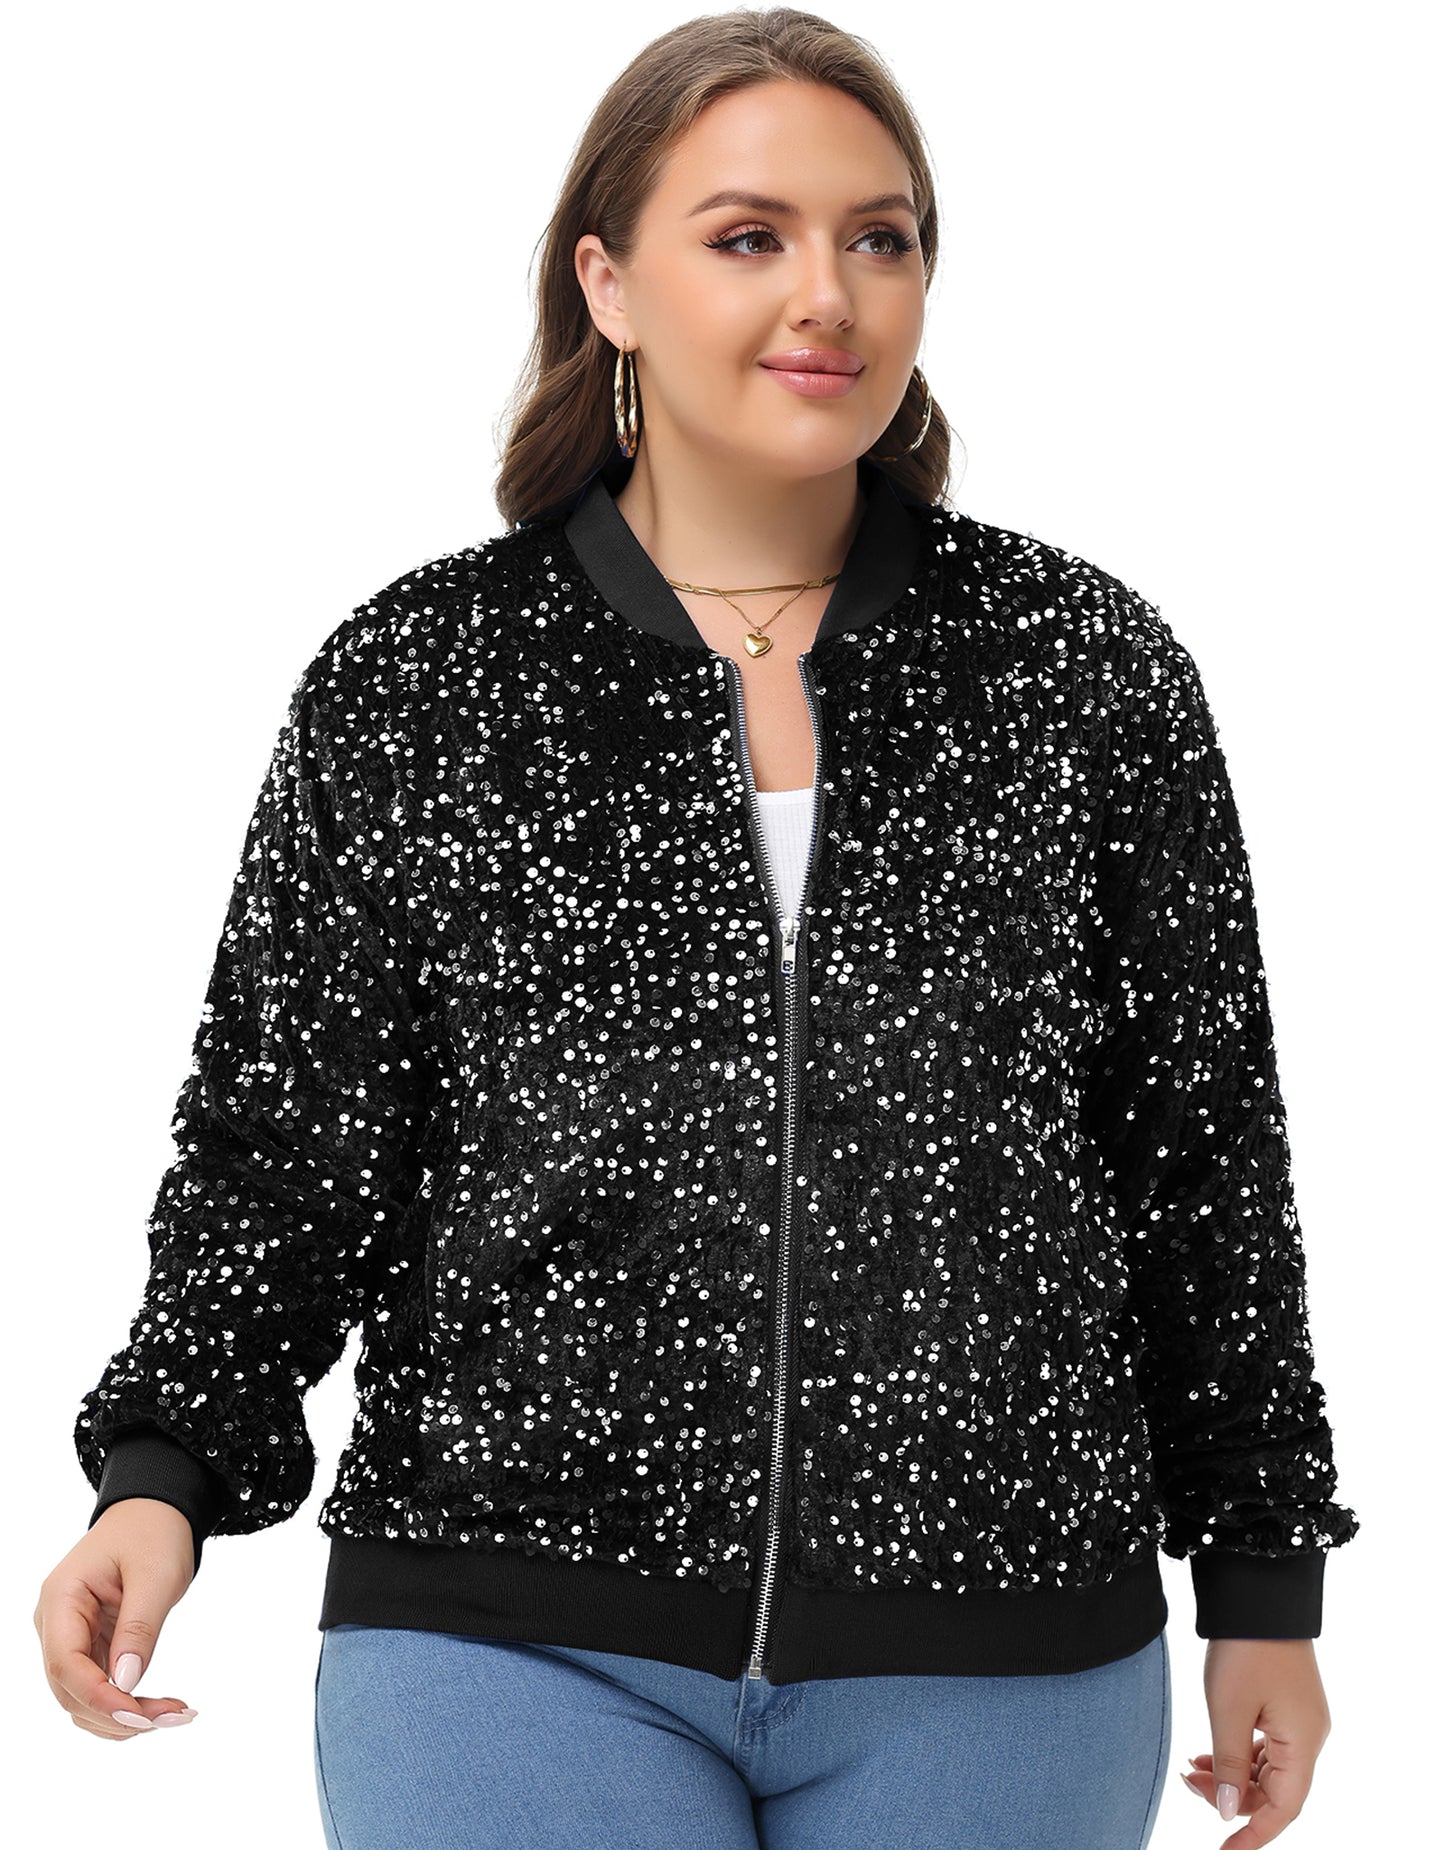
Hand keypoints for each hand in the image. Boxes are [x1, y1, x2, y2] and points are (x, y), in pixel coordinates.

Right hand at [34, 1500, 199, 1738]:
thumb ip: (139, 1628)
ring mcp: (70, 1636)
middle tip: (175, 1716)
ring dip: (124, 1716)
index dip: (98, 1697)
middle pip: (71, 1689)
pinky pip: (98, 1687)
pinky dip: (126, 1703)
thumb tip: (126, 1683)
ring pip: (83, 1698)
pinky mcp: (89, 1645)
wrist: (155, 1510)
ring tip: (176, 1713)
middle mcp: (56, 1622)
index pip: (65, 1664)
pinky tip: (161, 1708)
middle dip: (119, 1713)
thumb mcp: (155, 1575)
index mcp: (61, 1598)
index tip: (140, 1715)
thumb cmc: (154, 1531)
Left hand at [1179, 1639, 1330, 1847]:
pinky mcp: (1286, 1704)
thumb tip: (1229, 1813)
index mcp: (1303, 1743)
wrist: (1259, 1592)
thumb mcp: (1228, 1709)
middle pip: (1275, 1790)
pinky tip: (1207, 1753)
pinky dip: (1237, 1755)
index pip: (1283, 1809)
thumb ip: (1229, 1766)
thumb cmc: (1245, 1647)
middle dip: (1233, 1798)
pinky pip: (1265, 1746)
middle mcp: (1309, 1736)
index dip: (1254, 1834)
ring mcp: (1299, 1720)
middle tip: (1189, 1786)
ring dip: (1232, 1776)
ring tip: (1191, 1770)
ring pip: (1268, 1769)